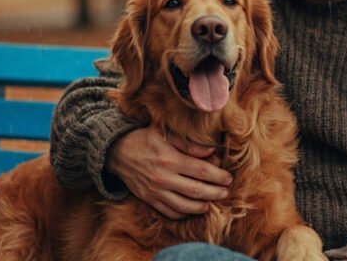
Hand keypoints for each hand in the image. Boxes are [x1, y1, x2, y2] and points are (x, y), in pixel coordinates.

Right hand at [106, 125, 232, 218]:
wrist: (117, 152)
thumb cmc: (145, 139)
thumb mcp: (165, 133)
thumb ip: (188, 143)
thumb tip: (211, 150)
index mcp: (170, 159)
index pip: (201, 171)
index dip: (218, 176)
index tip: (228, 178)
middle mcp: (163, 177)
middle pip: (196, 190)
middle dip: (215, 193)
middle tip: (226, 192)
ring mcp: (155, 191)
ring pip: (184, 205)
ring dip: (202, 206)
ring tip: (212, 203)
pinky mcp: (149, 199)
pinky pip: (170, 212)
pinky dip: (184, 213)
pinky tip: (193, 209)